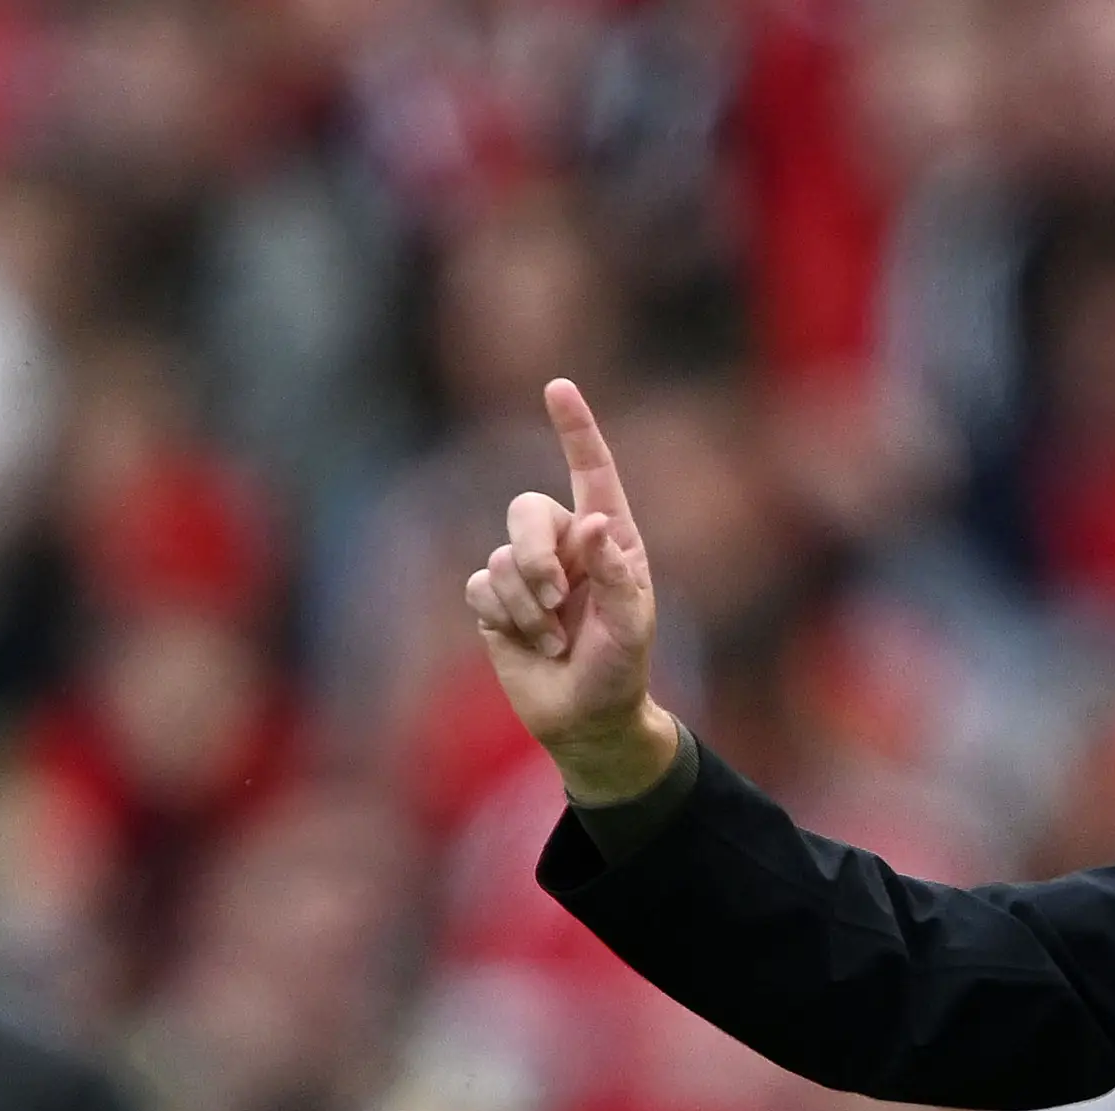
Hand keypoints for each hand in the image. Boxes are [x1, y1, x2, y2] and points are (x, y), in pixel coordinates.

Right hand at [465, 378, 678, 802]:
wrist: (586, 719)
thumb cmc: (621, 668)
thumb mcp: (633, 624)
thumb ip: (616, 572)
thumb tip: (594, 522)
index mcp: (610, 538)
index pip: (591, 472)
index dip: (575, 430)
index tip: (558, 387)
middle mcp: (566, 545)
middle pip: (526, 510)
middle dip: (535, 554)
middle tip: (556, 598)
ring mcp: (527, 571)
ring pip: (502, 556)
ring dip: (527, 604)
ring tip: (553, 640)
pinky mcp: (495, 601)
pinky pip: (482, 585)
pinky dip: (505, 618)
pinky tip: (529, 643)